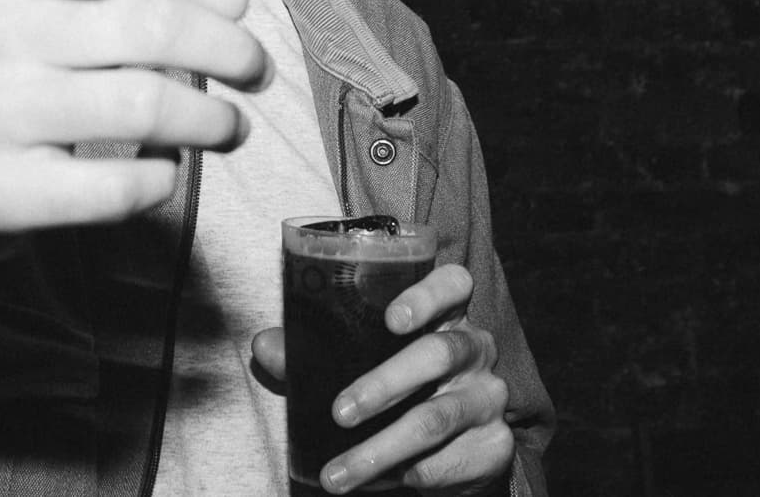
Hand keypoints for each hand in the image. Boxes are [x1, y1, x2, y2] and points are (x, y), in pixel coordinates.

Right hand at [0, 0, 270, 266]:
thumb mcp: (68, 16)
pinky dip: (161, 178)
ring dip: (211, 119)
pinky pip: (112, 187)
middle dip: (225, 48)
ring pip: (139, 106)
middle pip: (140, 26)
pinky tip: (166, 170)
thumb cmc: (22, 76)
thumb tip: (230, 0)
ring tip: (232, 127)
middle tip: (257, 69)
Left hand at [252, 264, 513, 493]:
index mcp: (446, 311)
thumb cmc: (393, 378)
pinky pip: (450, 463)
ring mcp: (489, 398)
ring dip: (381, 449)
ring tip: (337, 474)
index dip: (427, 295)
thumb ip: (312, 348)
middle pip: (438, 353)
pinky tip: (376, 484)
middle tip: (339, 412)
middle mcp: (475, 348)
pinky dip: (408, 476)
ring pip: (437, 418)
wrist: (446, 445)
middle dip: (384, 384)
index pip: (453, 283)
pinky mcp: (496, 447)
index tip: (391, 319)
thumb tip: (263, 346)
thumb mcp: (358, 356)